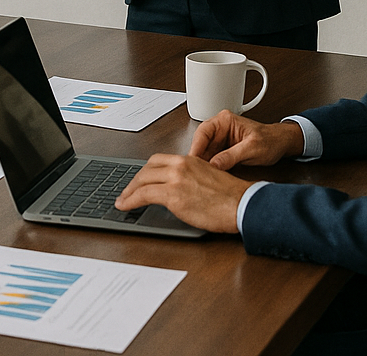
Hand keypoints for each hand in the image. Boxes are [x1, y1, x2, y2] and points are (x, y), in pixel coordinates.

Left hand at [115, 153, 246, 233]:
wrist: (243, 205)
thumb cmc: (232, 198)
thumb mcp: (208, 179)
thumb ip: (191, 179)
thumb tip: (180, 189)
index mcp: (189, 160)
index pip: (159, 161)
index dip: (146, 171)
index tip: (140, 179)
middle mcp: (180, 166)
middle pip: (147, 168)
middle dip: (135, 180)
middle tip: (129, 190)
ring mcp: (175, 179)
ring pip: (142, 180)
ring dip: (129, 191)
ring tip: (123, 200)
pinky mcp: (173, 195)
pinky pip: (143, 195)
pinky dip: (130, 200)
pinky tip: (126, 205)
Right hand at [189, 111, 305, 169]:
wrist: (282, 145)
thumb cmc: (271, 140)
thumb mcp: (253, 149)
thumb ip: (232, 156)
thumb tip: (214, 164)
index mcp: (225, 120)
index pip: (203, 132)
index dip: (196, 147)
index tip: (192, 160)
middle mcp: (220, 129)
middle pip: (201, 143)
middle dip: (198, 158)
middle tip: (196, 171)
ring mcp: (221, 141)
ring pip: (205, 153)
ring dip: (204, 164)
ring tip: (202, 176)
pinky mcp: (223, 151)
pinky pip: (212, 159)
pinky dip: (211, 168)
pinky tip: (211, 176)